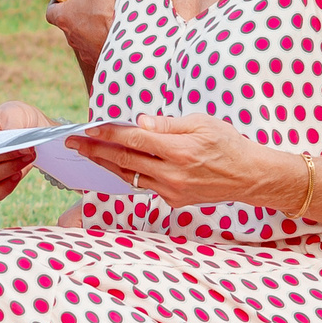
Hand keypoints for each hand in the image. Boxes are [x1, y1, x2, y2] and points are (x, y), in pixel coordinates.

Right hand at [0, 100, 50, 202]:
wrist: (33, 133)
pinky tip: (19, 174)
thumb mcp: (18, 112)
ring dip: (11, 168)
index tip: (2, 144)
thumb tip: (17, 147)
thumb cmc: (19, 118)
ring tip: (29, 156)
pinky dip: (7, 187)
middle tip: (27, 149)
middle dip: (5, 157)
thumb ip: (13, 125)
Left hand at [44, 0, 116, 71]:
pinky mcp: (103, 61)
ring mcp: (87, 52)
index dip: (56, 2)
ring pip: (86, 37)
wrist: (127, 58)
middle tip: (93, 2)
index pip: (52, 11)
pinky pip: (102, 49)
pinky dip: (108, 42)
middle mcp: (72, 39)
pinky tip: (122, 36)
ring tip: (110, 17)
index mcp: (65, 20)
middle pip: (70, 23)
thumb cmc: (106, 20)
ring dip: (95, 28)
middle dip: (79, 14)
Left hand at [67, 112, 272, 206]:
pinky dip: (128, 173)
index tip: (88, 127)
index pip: (134, 139)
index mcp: (179, 150)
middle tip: (72, 141)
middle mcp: (172, 173)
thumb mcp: (202, 123)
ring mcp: (171, 190)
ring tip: (86, 152)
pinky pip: (144, 185)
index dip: (108, 132)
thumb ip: (168, 124)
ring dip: (105, 163)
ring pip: (129, 175)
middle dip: (94, 149)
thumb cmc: (228, 144)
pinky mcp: (173, 201)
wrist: (249, 177)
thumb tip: (140, 121)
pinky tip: (115, 164)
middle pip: (123, 159)